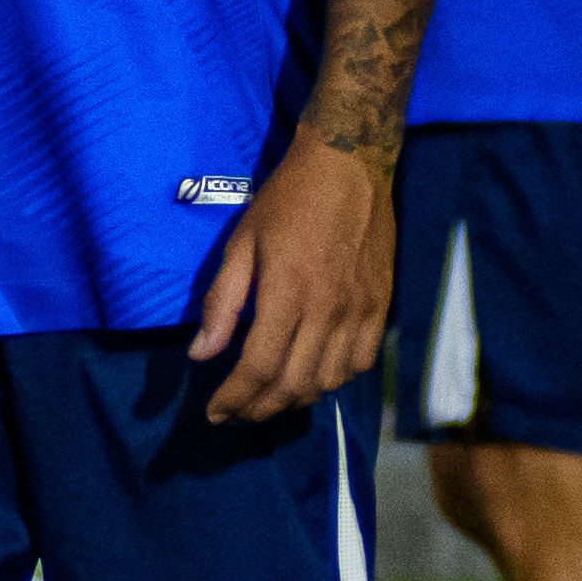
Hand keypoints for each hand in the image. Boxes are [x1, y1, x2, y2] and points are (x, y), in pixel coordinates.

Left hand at [185, 136, 392, 424]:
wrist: (349, 166)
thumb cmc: (287, 200)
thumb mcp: (241, 244)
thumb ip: (222, 303)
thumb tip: (201, 353)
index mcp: (287, 294)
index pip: (258, 367)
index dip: (234, 399)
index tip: (216, 411)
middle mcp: (327, 310)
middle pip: (293, 384)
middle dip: (259, 409)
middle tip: (237, 415)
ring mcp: (359, 310)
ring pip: (328, 381)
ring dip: (295, 400)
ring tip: (270, 399)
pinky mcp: (380, 306)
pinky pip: (360, 363)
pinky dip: (335, 381)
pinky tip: (314, 377)